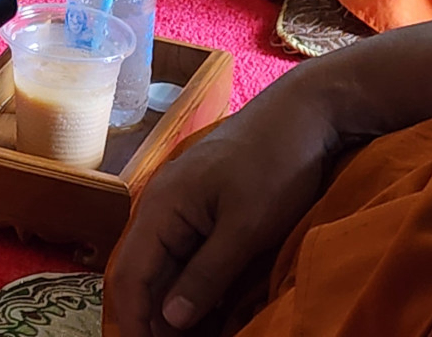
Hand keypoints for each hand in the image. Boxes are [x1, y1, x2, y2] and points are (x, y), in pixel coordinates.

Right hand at [108, 84, 339, 336]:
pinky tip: (205, 313)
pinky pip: (181, 256)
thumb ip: (206, 274)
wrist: (303, 115)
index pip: (129, 277)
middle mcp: (159, 208)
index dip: (134, 322)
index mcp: (160, 209)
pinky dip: (187, 288)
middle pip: (137, 275)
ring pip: (159, 268)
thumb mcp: (246, 228)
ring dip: (167, 307)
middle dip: (146, 319)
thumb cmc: (275, 165)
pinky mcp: (200, 209)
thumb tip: (169, 318)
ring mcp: (178, 207)